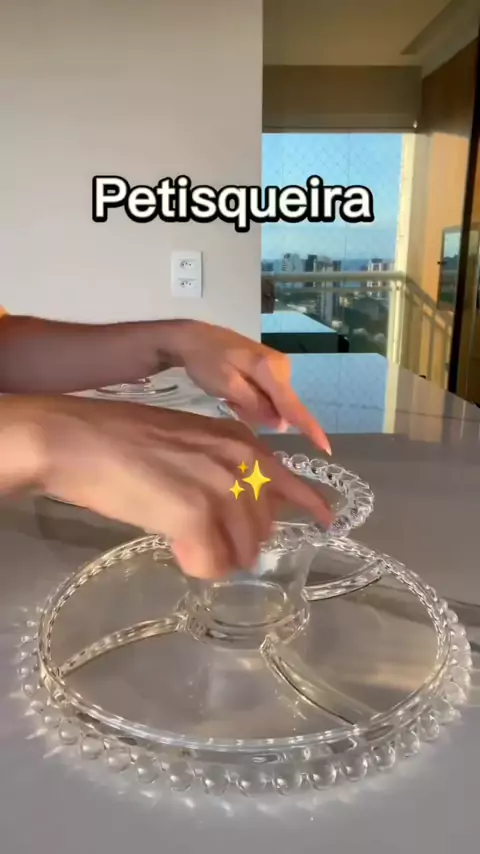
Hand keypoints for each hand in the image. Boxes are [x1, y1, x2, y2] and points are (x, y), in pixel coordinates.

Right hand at [28, 397, 332, 577]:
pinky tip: (180, 554)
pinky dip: (199, 566)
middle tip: (209, 544)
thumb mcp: (187, 442)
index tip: (327, 521)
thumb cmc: (120, 439)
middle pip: (264, 526)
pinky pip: (212, 562)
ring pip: (243, 549)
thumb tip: (237, 508)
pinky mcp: (193, 513)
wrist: (75, 439)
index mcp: (239, 441)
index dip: (309, 505)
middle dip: (242, 543)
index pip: (291, 481)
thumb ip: (220, 467)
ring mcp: (219, 486)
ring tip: (190, 549)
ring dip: (220, 558)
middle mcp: (239, 460)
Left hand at [171, 321, 330, 454]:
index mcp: (272, 370)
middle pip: (282, 407)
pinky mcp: (270, 368)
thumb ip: (255, 405)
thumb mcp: (227, 387)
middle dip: (260, 414)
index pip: (294, 407)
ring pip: (273, 403)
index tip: (326, 448)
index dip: (309, 429)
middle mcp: (282, 367)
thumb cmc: (207, 361)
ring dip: (253, 406)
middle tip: (230, 402)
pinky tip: (234, 391)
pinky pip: (268, 395)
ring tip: (229, 394)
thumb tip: (282, 424)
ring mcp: (278, 367)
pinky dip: (252, 399)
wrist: (194, 337)